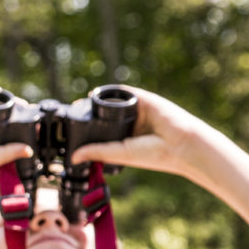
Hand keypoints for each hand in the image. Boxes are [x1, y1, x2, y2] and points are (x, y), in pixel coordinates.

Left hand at [71, 86, 212, 180]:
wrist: (179, 143)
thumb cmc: (154, 154)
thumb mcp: (119, 154)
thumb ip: (97, 152)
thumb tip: (73, 157)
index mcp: (125, 140)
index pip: (102, 132)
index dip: (86, 130)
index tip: (69, 131)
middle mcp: (129, 125)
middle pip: (104, 116)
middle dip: (89, 114)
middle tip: (70, 114)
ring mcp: (136, 111)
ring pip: (112, 103)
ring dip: (96, 102)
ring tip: (78, 104)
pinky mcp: (143, 99)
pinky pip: (124, 91)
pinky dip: (109, 91)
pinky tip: (94, 94)